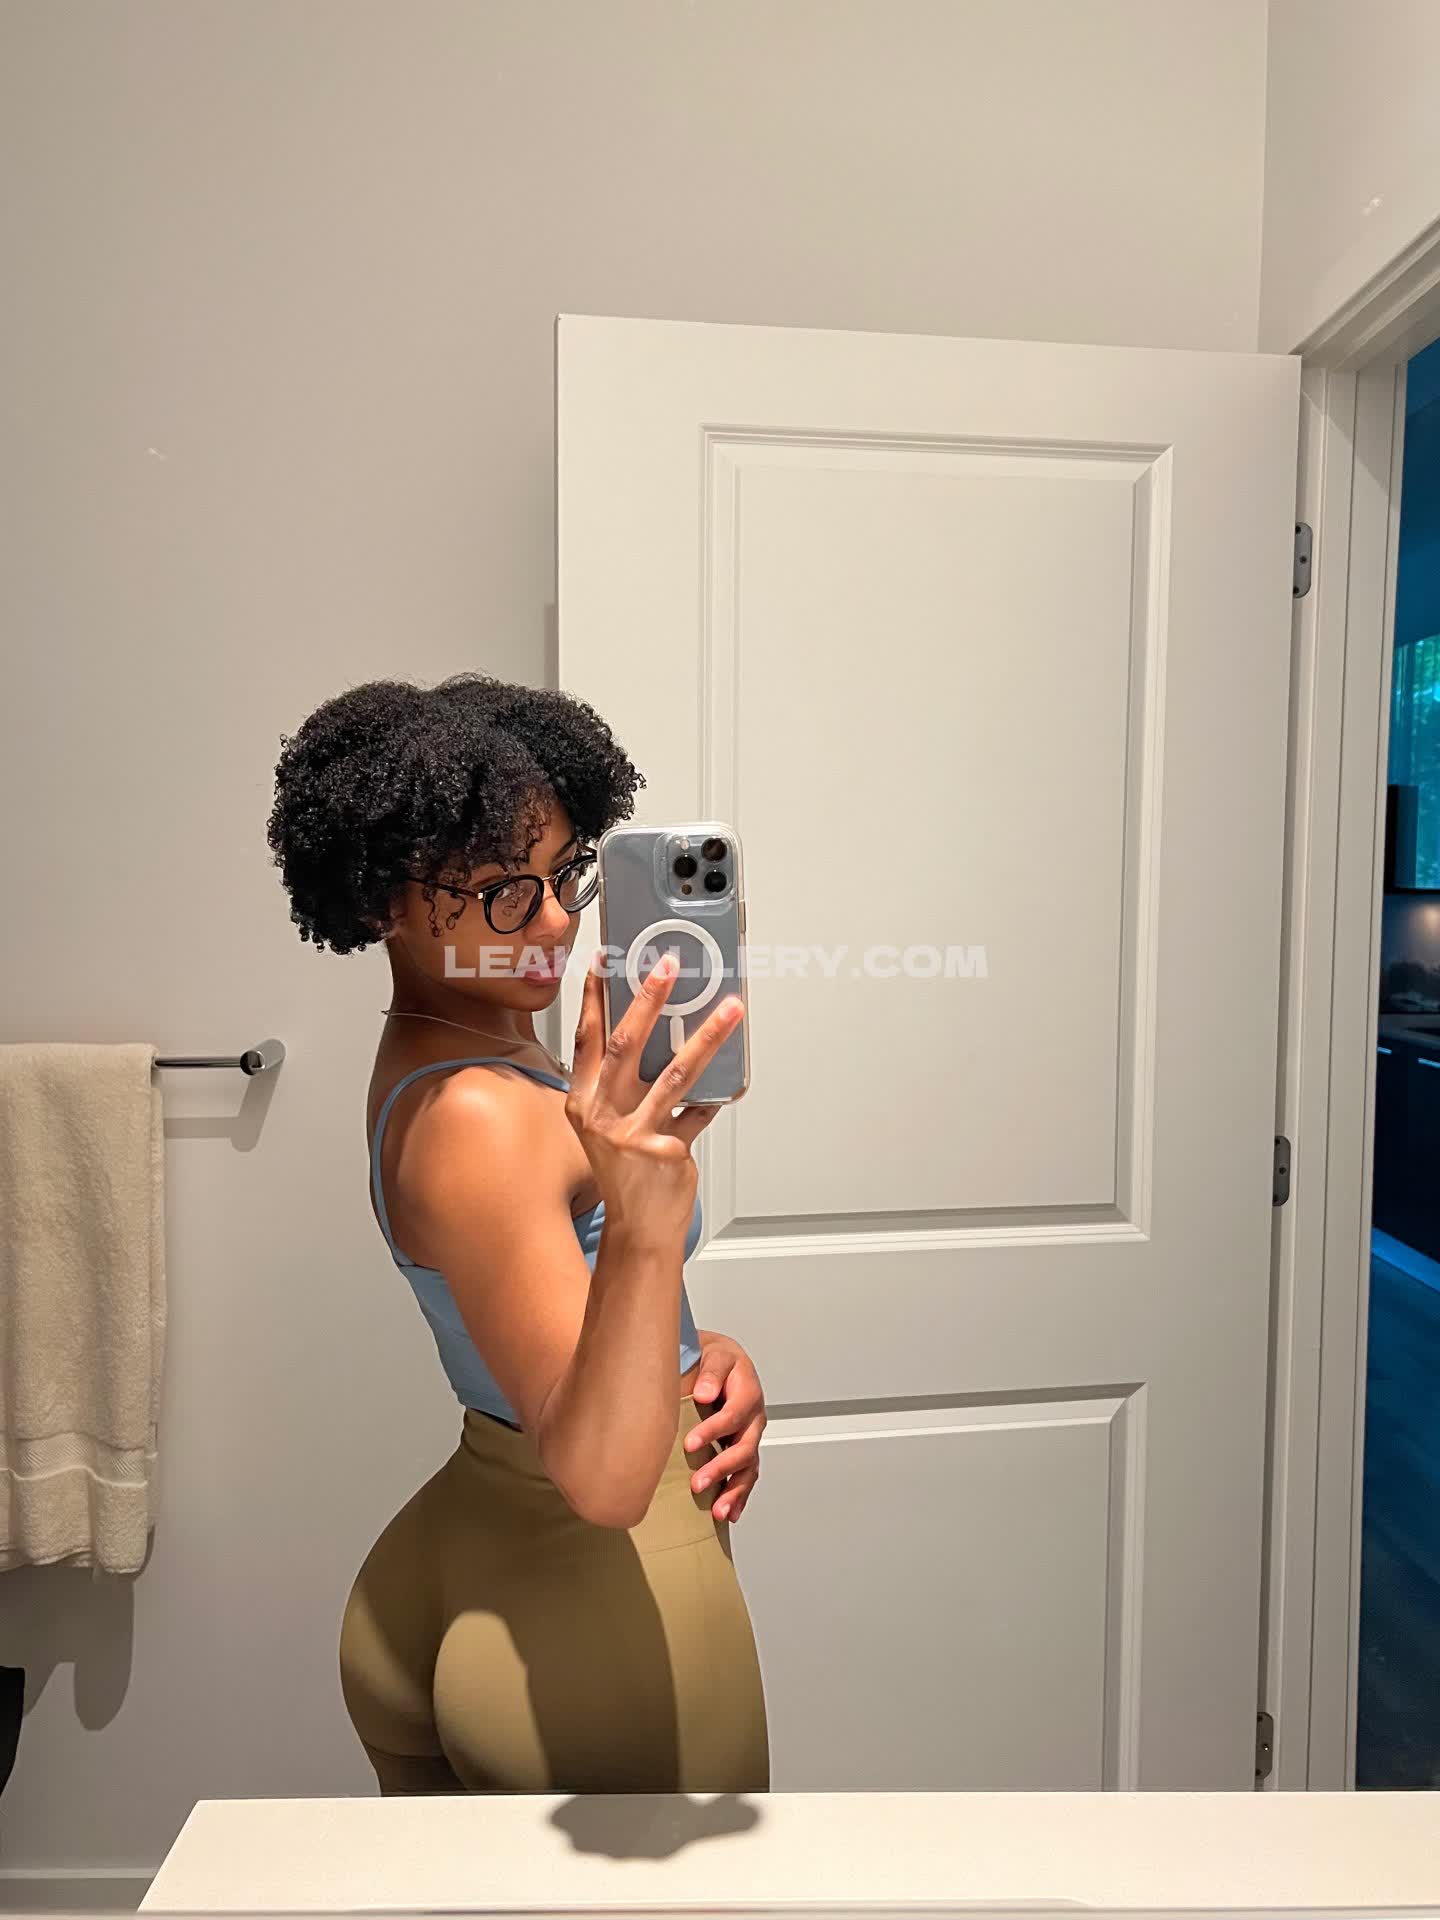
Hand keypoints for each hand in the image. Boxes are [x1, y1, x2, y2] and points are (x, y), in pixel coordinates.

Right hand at [566, 946, 744, 1245]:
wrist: (638, 1230)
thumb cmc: (627, 1174)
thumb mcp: (610, 1126)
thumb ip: (626, 1085)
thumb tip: (658, 1033)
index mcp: (582, 1102)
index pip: (587, 1039)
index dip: (595, 999)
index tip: (605, 961)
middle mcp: (601, 1115)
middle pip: (626, 1044)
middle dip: (648, 999)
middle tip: (668, 965)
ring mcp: (632, 1134)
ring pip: (673, 1072)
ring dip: (706, 1035)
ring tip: (730, 1007)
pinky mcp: (664, 1150)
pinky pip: (699, 1112)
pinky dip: (716, 1097)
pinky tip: (733, 1083)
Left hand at [685, 1330, 765, 1522]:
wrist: (720, 1361)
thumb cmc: (716, 1358)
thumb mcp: (715, 1354)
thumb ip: (711, 1372)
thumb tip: (702, 1393)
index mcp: (748, 1392)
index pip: (732, 1416)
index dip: (712, 1431)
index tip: (689, 1444)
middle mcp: (754, 1418)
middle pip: (744, 1448)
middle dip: (721, 1468)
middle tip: (697, 1482)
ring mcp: (750, 1436)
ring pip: (748, 1467)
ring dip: (734, 1491)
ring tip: (717, 1511)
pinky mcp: (743, 1449)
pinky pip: (746, 1475)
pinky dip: (740, 1496)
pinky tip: (730, 1514)